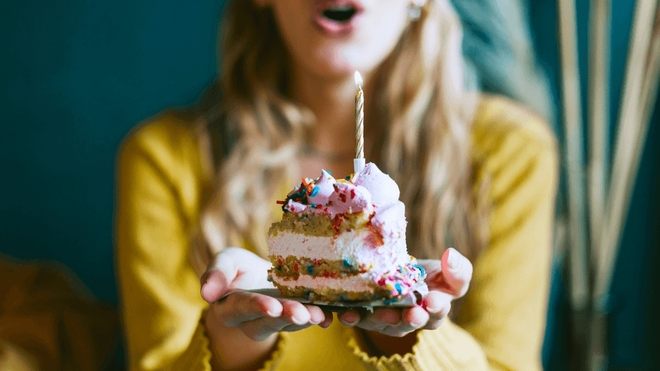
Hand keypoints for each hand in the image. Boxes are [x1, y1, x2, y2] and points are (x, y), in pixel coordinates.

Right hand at [201, 247, 331, 340]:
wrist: (258, 276)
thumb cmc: (237, 268)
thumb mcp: (225, 262)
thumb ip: (215, 274)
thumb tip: (206, 293)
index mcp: (231, 308)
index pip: (243, 307)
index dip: (256, 307)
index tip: (271, 306)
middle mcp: (253, 320)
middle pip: (269, 320)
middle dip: (286, 316)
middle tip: (301, 313)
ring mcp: (277, 320)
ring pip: (291, 322)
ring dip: (306, 318)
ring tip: (319, 314)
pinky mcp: (296, 316)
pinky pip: (308, 319)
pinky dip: (320, 317)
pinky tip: (331, 314)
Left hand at [338, 248, 471, 346]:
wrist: (395, 268)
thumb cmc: (429, 276)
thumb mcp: (448, 271)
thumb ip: (458, 269)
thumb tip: (451, 255)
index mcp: (432, 312)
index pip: (437, 313)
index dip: (437, 308)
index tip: (434, 300)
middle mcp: (407, 320)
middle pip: (409, 323)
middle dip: (411, 319)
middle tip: (413, 314)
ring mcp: (384, 318)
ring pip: (382, 322)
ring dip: (381, 318)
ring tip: (380, 312)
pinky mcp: (362, 313)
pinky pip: (356, 318)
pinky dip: (352, 317)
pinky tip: (347, 314)